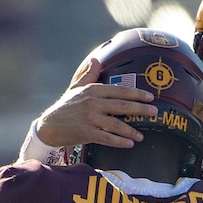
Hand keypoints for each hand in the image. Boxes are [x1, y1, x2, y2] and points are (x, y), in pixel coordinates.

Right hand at [35, 57, 157, 148]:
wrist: (48, 126)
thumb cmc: (65, 107)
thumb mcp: (75, 88)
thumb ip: (88, 74)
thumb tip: (96, 59)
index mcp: (93, 90)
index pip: (119, 91)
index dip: (136, 94)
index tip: (150, 97)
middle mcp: (92, 102)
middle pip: (122, 106)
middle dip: (141, 109)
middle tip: (154, 112)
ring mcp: (89, 118)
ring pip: (116, 124)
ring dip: (131, 130)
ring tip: (141, 135)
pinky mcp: (86, 133)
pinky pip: (107, 138)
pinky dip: (120, 141)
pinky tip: (130, 143)